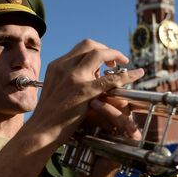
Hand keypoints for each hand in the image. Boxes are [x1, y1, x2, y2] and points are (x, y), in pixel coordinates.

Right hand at [26, 39, 143, 146]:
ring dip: (115, 55)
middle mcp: (64, 66)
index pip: (79, 49)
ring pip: (99, 54)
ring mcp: (74, 77)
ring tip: (124, 63)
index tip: (103, 61)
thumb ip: (66, 81)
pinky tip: (137, 74)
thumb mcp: (54, 90)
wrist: (40, 131)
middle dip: (105, 49)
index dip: (95, 50)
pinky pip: (111, 78)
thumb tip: (83, 80)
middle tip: (114, 61)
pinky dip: (127, 74)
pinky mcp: (84, 91)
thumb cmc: (47, 117)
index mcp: (56, 66)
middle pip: (89, 45)